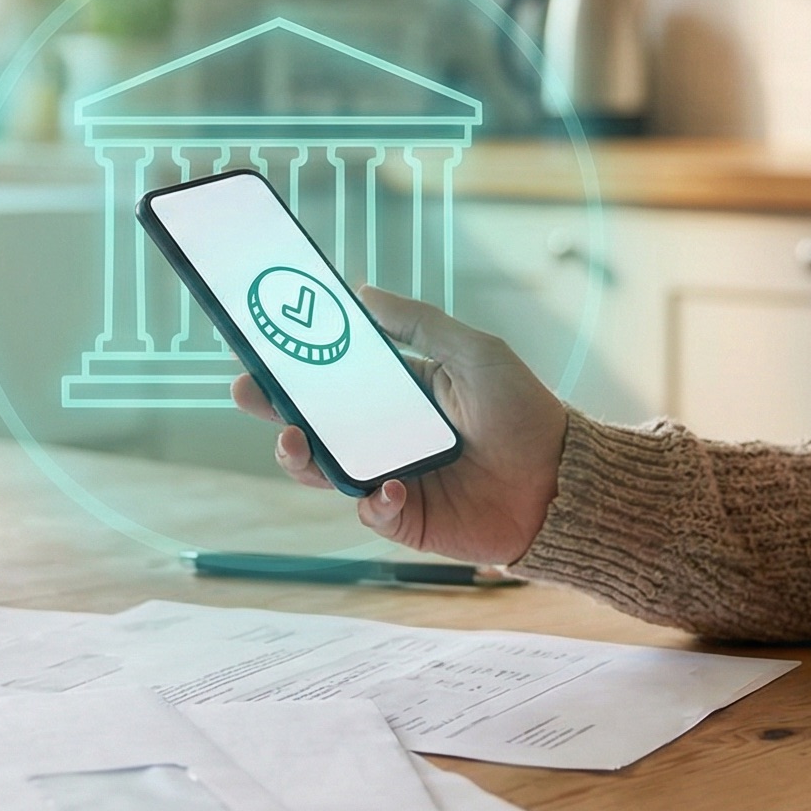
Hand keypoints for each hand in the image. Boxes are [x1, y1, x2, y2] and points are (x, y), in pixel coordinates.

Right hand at [230, 285, 566, 563]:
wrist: (564, 482)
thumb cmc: (525, 412)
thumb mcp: (475, 352)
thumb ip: (420, 323)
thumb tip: (363, 292)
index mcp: (399, 394)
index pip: (333, 378)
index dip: (295, 366)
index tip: (261, 347)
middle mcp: (387, 437)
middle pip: (314, 424)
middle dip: (274, 410)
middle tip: (246, 391)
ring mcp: (391, 478)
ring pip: (325, 471)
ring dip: (300, 458)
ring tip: (294, 443)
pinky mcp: (405, 519)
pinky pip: (370, 510)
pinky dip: (374, 499)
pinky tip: (393, 487)